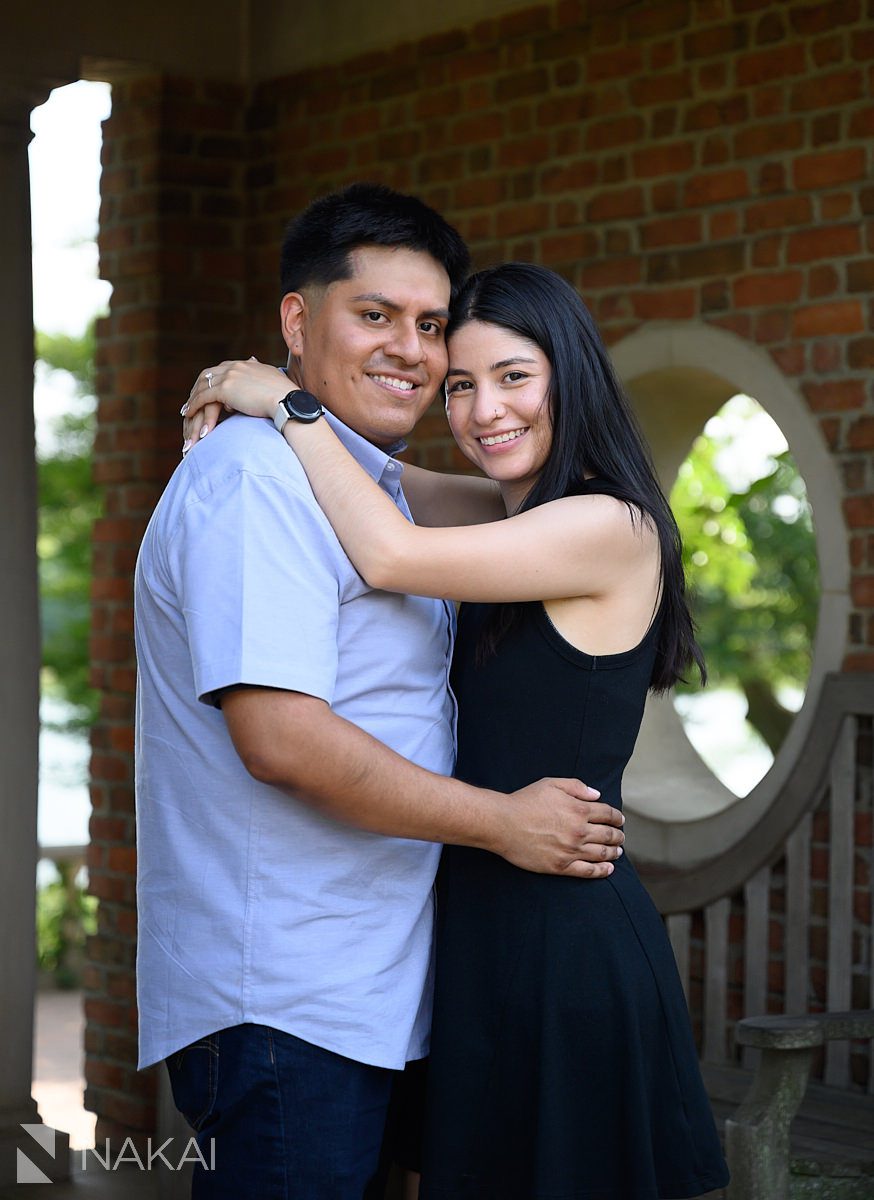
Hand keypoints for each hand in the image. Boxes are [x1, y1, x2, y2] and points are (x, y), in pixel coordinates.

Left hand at [181, 358, 290, 452]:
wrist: (288, 401)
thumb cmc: (286, 397)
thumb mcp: (273, 381)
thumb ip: (262, 375)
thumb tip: (258, 371)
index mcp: (247, 364)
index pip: (224, 368)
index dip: (214, 379)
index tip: (208, 388)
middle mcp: (236, 366)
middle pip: (209, 374)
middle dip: (199, 386)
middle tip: (192, 398)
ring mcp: (230, 376)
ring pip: (203, 385)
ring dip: (193, 396)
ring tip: (187, 409)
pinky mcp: (225, 389)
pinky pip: (203, 396)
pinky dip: (194, 404)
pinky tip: (188, 413)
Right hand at [496, 778, 623, 878]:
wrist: (503, 823)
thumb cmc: (525, 801)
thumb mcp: (551, 784)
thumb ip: (577, 787)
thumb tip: (596, 795)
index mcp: (579, 809)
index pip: (608, 814)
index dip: (617, 817)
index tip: (619, 820)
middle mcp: (579, 831)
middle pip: (608, 835)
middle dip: (618, 836)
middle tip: (621, 837)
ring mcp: (571, 850)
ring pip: (601, 854)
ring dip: (614, 852)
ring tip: (617, 852)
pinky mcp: (561, 866)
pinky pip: (587, 871)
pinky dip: (601, 871)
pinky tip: (608, 869)